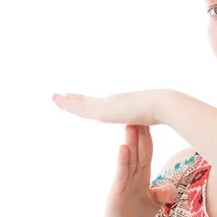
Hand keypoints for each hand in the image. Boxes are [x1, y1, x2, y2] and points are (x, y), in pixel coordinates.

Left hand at [52, 89, 167, 125]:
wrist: (162, 105)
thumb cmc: (161, 112)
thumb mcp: (150, 118)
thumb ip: (145, 120)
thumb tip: (148, 121)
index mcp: (121, 104)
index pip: (100, 103)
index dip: (88, 101)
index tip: (78, 97)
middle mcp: (112, 102)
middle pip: (88, 101)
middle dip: (74, 99)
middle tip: (61, 95)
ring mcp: (107, 105)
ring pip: (81, 103)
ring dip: (66, 100)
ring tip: (55, 96)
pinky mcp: (103, 110)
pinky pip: (81, 107)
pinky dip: (70, 104)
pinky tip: (61, 101)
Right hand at [101, 125, 177, 216]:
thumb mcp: (152, 205)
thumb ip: (161, 194)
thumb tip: (171, 189)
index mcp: (140, 176)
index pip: (146, 153)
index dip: (148, 138)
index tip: (151, 121)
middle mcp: (131, 176)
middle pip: (137, 151)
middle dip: (140, 134)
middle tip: (140, 113)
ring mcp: (122, 183)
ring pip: (129, 159)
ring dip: (131, 142)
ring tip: (131, 124)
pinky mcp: (115, 192)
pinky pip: (120, 174)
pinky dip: (122, 160)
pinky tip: (124, 147)